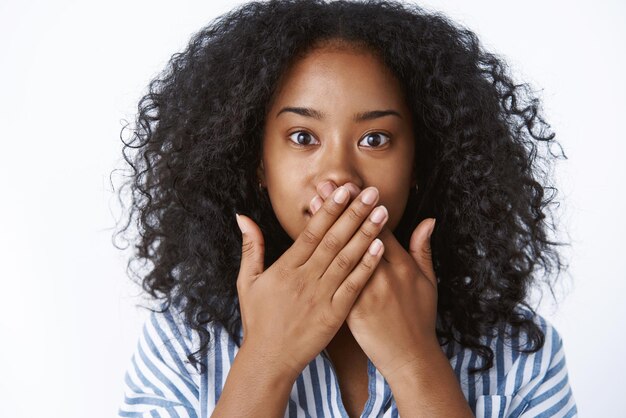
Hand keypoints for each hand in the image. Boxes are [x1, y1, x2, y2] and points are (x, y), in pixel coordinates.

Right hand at [234, 185, 388, 379]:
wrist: (269, 358)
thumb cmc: (258, 319)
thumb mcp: (247, 281)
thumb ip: (251, 247)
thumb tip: (242, 217)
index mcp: (286, 268)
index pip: (311, 232)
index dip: (328, 210)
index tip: (343, 190)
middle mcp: (305, 279)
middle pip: (333, 240)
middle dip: (353, 213)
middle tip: (371, 192)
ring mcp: (321, 296)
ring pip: (346, 259)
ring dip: (365, 234)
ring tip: (382, 212)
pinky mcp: (334, 314)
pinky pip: (353, 286)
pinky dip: (366, 266)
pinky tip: (379, 247)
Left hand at [310, 181, 438, 380]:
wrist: (410, 356)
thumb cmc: (420, 318)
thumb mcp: (428, 281)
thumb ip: (423, 249)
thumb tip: (428, 220)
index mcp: (401, 264)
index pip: (379, 227)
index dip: (362, 205)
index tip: (349, 186)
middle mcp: (382, 273)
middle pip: (356, 234)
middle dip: (339, 207)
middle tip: (323, 185)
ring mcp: (365, 290)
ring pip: (341, 252)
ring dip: (325, 226)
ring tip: (311, 205)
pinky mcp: (350, 308)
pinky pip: (332, 280)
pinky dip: (319, 260)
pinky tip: (307, 246)